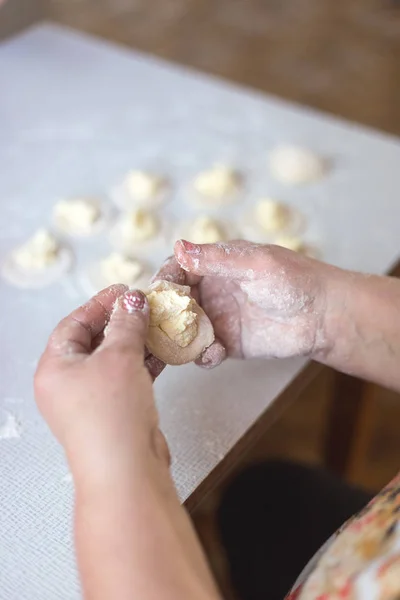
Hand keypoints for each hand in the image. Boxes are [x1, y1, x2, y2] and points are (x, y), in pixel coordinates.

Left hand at [34, 285, 168, 477]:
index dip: (100, 304)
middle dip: (121, 322)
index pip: (74, 324)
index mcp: (54, 368)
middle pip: (93, 341)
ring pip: (113, 360)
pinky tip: (161, 352)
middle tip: (143, 307)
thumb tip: (132, 302)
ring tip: (157, 325)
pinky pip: (126, 378)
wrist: (126, 468)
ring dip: (136, 342)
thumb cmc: (111, 413)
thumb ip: (127, 324)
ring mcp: (90, 400)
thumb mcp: (119, 357)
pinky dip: (142, 363)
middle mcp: (67, 384)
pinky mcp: (113, 412)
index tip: (125, 292)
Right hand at [155, 240, 329, 365]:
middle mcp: (212, 291)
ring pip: (185, 329)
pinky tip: (214, 354)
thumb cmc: (294, 280)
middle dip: (166, 313)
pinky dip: (202, 354)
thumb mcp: (255, 264)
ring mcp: (218, 319)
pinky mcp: (228, 343)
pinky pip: (204, 351)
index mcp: (216, 266)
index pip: (178, 269)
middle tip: (161, 325)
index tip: (158, 292)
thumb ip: (216, 259)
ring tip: (183, 345)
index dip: (165, 280)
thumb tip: (179, 247)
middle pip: (176, 302)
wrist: (324, 316)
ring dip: (180, 338)